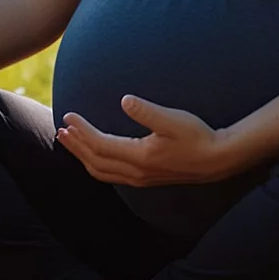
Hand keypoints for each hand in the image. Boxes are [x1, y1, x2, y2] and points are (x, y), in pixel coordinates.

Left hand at [56, 95, 242, 185]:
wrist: (217, 160)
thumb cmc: (197, 136)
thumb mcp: (173, 119)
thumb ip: (146, 111)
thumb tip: (124, 100)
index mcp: (140, 157)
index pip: (101, 145)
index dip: (82, 131)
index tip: (69, 116)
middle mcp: (136, 172)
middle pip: (95, 161)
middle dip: (76, 145)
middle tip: (61, 129)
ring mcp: (140, 178)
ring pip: (101, 171)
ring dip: (82, 156)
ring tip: (70, 142)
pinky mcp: (145, 179)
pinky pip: (111, 175)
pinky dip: (95, 164)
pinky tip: (94, 155)